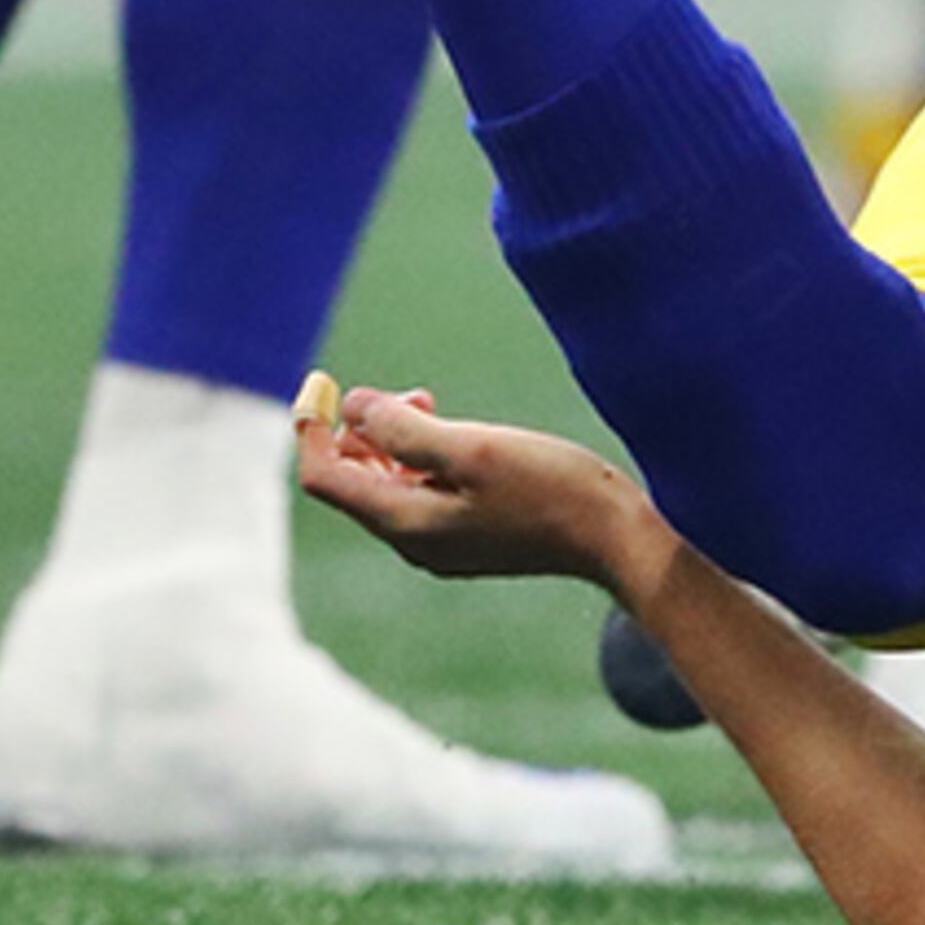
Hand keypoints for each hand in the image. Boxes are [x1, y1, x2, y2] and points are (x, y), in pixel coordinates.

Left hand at [294, 372, 661, 588]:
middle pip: (352, 480)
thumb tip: (353, 407)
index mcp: (404, 521)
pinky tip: (458, 440)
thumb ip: (404, 429)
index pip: (323, 475)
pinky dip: (421, 461)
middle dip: (362, 430)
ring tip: (433, 406)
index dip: (311, 425)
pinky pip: (419, 495)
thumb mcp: (474, 447)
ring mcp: (440, 545)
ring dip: (394, 441)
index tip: (323, 379)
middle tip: (412, 394)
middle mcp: (412, 541)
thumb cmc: (551, 489)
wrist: (614, 538)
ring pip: (387, 485)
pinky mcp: (467, 540)